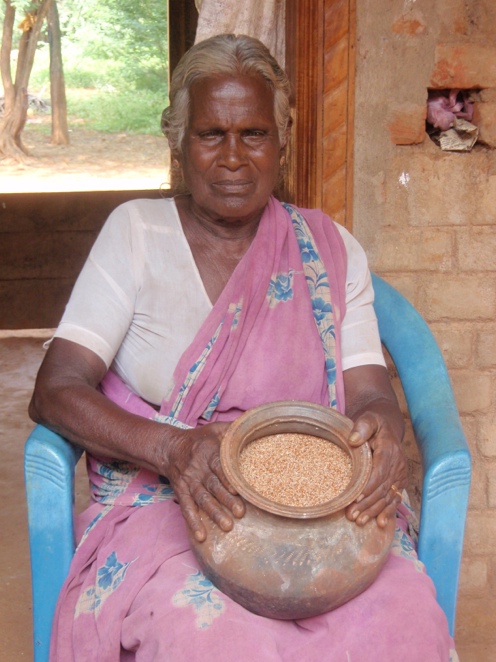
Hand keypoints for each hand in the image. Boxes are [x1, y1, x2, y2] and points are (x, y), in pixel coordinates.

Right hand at [163, 422, 244, 541]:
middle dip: (226, 500)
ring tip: (226, 526)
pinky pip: (186, 509)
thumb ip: (233, 429)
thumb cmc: (199, 439)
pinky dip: (193, 523)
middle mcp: (198, 469)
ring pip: (202, 499)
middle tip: (240, 513)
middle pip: (213, 486)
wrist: (169, 447)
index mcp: (208, 452)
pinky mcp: (181, 493)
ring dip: (214, 513)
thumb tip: (255, 425)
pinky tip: (201, 536)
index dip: (228, 478)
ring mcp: (189, 482)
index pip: (218, 465)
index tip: (238, 489)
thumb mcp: (215, 429)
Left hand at [344, 411, 407, 527]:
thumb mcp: (368, 418)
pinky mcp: (400, 481)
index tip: (355, 498)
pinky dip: (388, 512)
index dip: (367, 487)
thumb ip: (362, 426)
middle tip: (352, 516)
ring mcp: (400, 475)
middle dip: (367, 504)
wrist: (386, 425)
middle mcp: (397, 465)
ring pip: (388, 497)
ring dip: (374, 511)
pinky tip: (381, 523)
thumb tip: (354, 439)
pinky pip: (395, 498)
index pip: (379, 473)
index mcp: (389, 451)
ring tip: (360, 521)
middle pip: (382, 489)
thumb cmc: (373, 423)